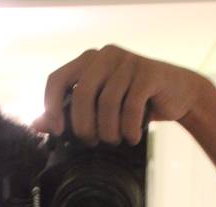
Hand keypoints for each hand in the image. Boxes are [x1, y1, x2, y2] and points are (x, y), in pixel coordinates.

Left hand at [33, 45, 206, 146]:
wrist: (177, 94)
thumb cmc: (134, 101)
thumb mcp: (99, 107)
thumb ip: (70, 113)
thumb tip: (37, 124)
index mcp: (88, 61)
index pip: (56, 79)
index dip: (52, 107)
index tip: (58, 130)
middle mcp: (106, 56)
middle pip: (81, 94)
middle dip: (84, 127)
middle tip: (92, 142)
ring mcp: (128, 62)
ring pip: (106, 103)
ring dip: (109, 131)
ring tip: (115, 140)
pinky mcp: (149, 72)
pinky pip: (131, 106)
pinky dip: (129, 128)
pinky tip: (132, 137)